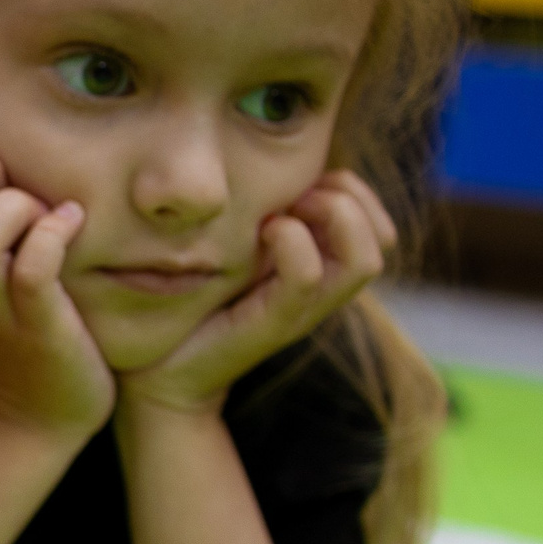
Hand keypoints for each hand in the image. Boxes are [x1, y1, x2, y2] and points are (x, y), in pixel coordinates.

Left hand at [118, 170, 394, 415]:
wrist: (160, 373)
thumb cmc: (191, 303)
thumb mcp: (233, 249)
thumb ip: (260, 216)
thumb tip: (275, 169)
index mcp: (318, 268)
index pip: (377, 224)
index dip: (353, 189)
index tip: (304, 181)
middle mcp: (321, 291)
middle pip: (382, 239)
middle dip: (348, 197)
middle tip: (297, 194)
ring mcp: (301, 311)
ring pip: (362, 260)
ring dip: (332, 216)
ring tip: (283, 213)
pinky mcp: (272, 325)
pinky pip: (305, 278)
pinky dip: (291, 243)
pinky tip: (260, 233)